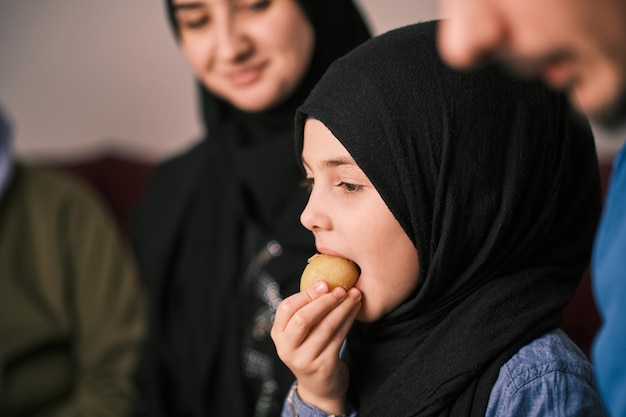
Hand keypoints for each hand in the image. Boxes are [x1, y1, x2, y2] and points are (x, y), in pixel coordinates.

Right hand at [271, 281, 361, 414]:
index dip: (306, 294)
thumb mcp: (300, 333)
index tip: (324, 283)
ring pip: (326, 327)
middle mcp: (287, 348)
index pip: (286, 309)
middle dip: (324, 301)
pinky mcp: (324, 366)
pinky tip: (355, 309)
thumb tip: (326, 280)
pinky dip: (349, 320)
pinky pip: (339, 337)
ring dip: (342, 308)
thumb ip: (305, 310)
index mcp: (278, 334)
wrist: (320, 386)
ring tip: (354, 295)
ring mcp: (304, 359)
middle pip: (303, 319)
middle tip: (341, 289)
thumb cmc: (311, 348)